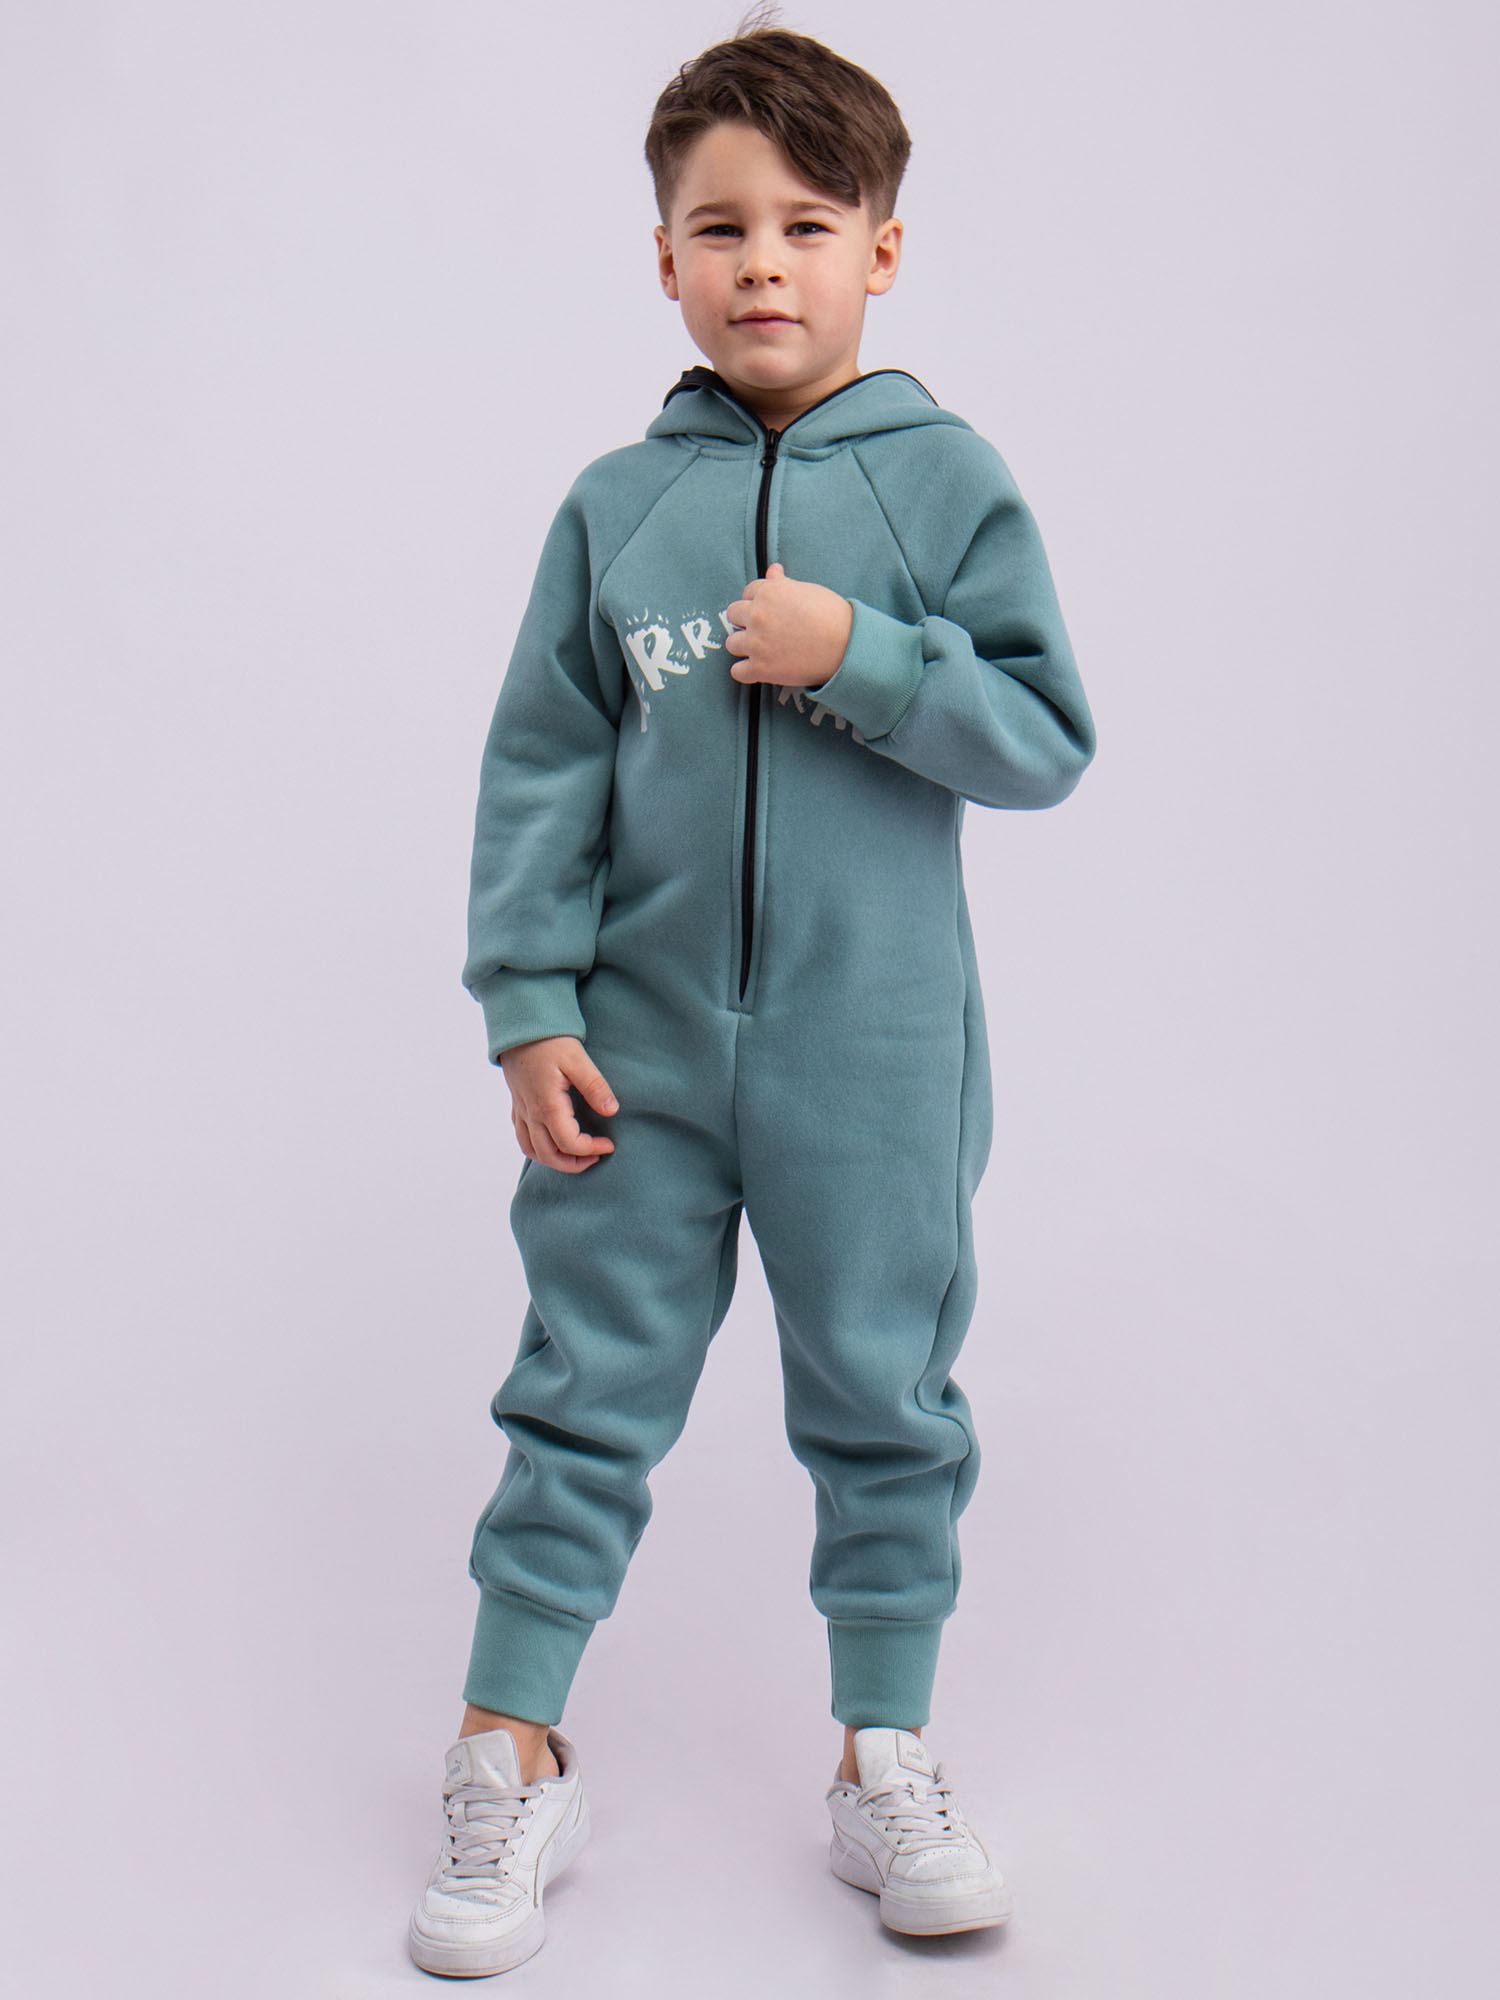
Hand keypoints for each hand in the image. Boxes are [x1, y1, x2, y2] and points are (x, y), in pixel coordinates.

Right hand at [498, 1036, 617, 1171]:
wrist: (519, 1026)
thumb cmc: (550, 1041)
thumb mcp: (578, 1060)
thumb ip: (595, 1087)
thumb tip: (612, 1111)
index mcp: (548, 1105)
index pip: (569, 1143)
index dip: (591, 1150)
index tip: (609, 1145)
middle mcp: (531, 1114)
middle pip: (549, 1155)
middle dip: (575, 1164)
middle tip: (597, 1157)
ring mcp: (521, 1111)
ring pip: (533, 1151)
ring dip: (555, 1161)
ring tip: (578, 1156)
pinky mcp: (517, 1106)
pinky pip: (523, 1138)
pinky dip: (539, 1149)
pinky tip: (555, 1142)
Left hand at [724, 563, 852, 689]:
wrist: (846, 646)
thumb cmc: (832, 615)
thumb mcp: (807, 591)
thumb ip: (784, 583)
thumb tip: (773, 570)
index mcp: (768, 593)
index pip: (748, 592)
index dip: (758, 602)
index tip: (769, 611)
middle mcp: (758, 616)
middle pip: (733, 614)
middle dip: (746, 621)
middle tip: (764, 629)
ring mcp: (757, 643)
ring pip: (732, 643)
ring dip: (744, 645)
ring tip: (762, 649)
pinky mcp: (761, 668)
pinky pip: (737, 672)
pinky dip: (746, 671)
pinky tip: (758, 668)